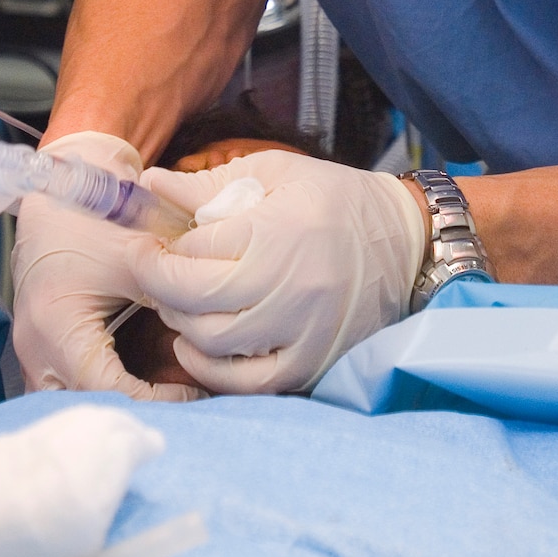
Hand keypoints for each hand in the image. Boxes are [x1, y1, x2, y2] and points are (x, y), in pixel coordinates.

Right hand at [11, 130, 203, 399]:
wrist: (58, 191)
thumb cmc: (96, 219)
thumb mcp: (138, 257)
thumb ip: (170, 296)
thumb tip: (211, 335)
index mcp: (56, 325)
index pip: (106, 389)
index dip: (154, 400)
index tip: (192, 391)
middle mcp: (35, 347)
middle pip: (83, 408)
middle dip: (132, 413)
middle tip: (179, 408)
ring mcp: (30, 352)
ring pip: (69, 404)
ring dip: (111, 408)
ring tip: (159, 403)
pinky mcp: (37, 349)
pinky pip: (64, 389)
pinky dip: (97, 395)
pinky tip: (134, 391)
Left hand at [136, 150, 425, 393]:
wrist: (406, 241)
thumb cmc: (336, 200)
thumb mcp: (275, 174)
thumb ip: (209, 185)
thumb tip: (151, 182)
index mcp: (275, 232)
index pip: (192, 248)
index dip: (161, 247)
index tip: (152, 241)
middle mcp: (287, 286)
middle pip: (193, 298)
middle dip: (158, 283)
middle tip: (153, 268)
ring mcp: (301, 330)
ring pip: (212, 342)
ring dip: (179, 322)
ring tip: (177, 300)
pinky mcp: (312, 361)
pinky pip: (248, 382)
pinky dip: (211, 370)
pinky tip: (195, 346)